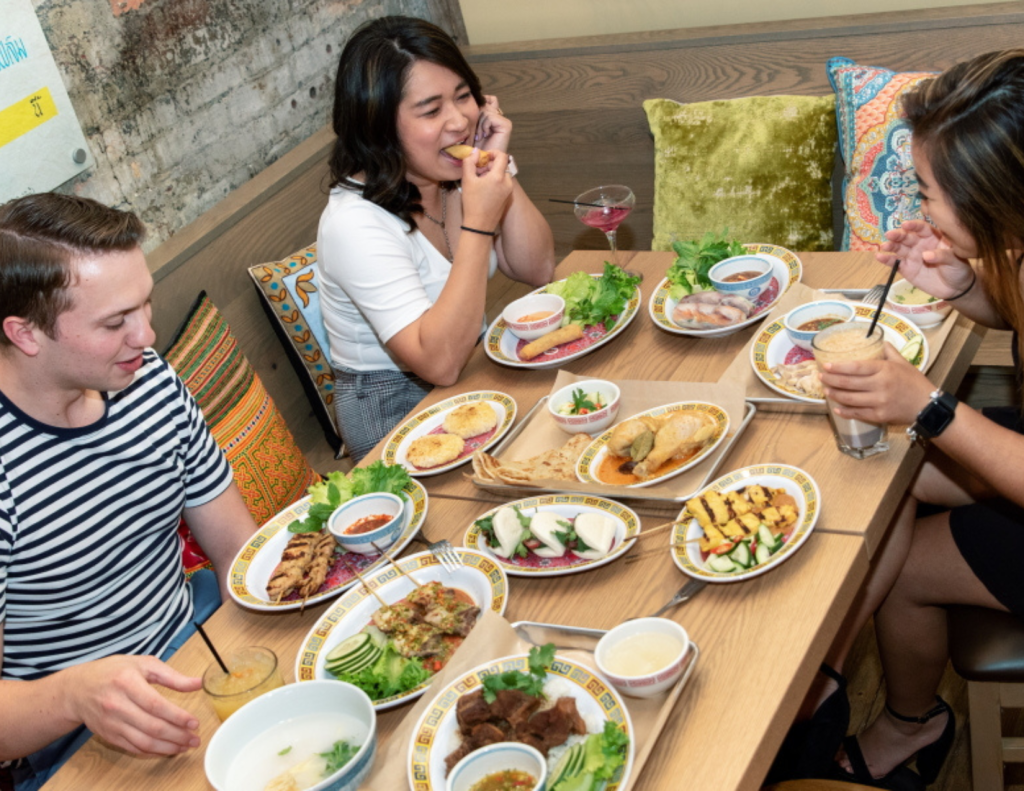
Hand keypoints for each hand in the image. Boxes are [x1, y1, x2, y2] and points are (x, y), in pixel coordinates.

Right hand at [62, 655, 201, 754]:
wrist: (78, 688)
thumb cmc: (114, 671)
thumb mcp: (143, 664)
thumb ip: (172, 676)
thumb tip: (198, 683)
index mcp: (127, 683)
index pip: (156, 705)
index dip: (177, 716)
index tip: (194, 723)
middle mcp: (117, 705)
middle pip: (151, 726)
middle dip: (177, 736)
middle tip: (195, 739)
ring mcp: (111, 723)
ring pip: (143, 742)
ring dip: (167, 748)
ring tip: (185, 746)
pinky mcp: (109, 735)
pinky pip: (133, 748)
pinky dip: (152, 752)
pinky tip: (166, 749)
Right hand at [460, 149, 513, 230]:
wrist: (479, 225)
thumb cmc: (472, 203)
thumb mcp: (467, 180)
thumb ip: (469, 162)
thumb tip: (475, 152)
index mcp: (499, 177)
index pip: (502, 156)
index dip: (493, 153)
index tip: (484, 157)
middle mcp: (507, 183)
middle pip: (502, 166)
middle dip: (490, 165)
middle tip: (478, 170)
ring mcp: (509, 191)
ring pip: (503, 175)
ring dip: (492, 173)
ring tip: (480, 181)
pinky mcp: (507, 198)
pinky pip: (503, 184)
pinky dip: (495, 182)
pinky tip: (484, 190)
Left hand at [473, 95, 511, 152]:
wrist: (482, 162)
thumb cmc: (475, 147)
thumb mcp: (471, 126)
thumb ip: (476, 112)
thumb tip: (475, 97)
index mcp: (492, 116)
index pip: (487, 99)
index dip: (478, 106)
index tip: (473, 121)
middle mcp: (499, 117)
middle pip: (485, 103)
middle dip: (476, 118)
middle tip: (475, 132)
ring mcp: (503, 121)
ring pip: (485, 110)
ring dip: (479, 125)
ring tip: (479, 136)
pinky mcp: (506, 125)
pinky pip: (489, 117)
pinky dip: (484, 126)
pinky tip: (484, 136)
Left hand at [819, 343, 932, 425]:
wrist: (927, 406)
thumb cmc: (915, 383)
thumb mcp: (903, 363)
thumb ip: (888, 352)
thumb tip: (879, 341)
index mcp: (884, 370)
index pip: (855, 367)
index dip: (838, 367)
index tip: (826, 365)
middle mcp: (880, 385)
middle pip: (848, 383)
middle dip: (831, 380)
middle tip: (821, 377)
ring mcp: (879, 402)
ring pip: (850, 399)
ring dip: (835, 395)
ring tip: (826, 390)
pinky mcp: (879, 415)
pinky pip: (857, 413)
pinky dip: (845, 411)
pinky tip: (837, 409)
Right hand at [875, 220, 973, 298]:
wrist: (955, 288)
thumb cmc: (958, 269)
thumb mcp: (956, 260)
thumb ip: (943, 255)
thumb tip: (925, 255)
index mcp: (933, 237)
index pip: (922, 229)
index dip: (914, 226)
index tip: (906, 225)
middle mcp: (920, 244)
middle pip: (907, 237)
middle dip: (898, 235)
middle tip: (890, 235)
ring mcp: (912, 256)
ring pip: (899, 248)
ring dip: (891, 246)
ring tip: (884, 246)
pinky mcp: (906, 269)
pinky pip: (895, 263)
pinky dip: (887, 260)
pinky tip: (879, 257)